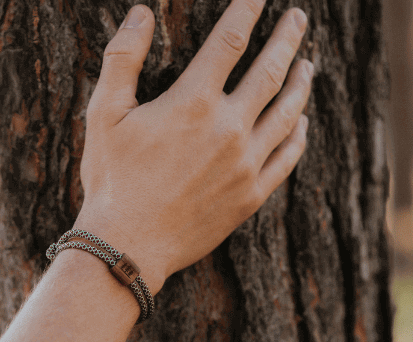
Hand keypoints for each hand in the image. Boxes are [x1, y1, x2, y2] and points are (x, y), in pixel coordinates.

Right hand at [74, 0, 312, 295]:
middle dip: (286, 39)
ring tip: (310, 65)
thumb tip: (140, 13)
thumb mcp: (103, 115)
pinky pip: (286, 159)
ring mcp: (245, 165)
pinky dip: (299, 137)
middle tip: (298, 18)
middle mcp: (229, 129)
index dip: (247, 10)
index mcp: (193, 102)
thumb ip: (122, 58)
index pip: (230, 40)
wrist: (129, 246)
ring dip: (301, 84)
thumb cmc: (113, 182)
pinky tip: (303, 124)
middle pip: (270, 71)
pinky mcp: (251, 197)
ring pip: (287, 114)